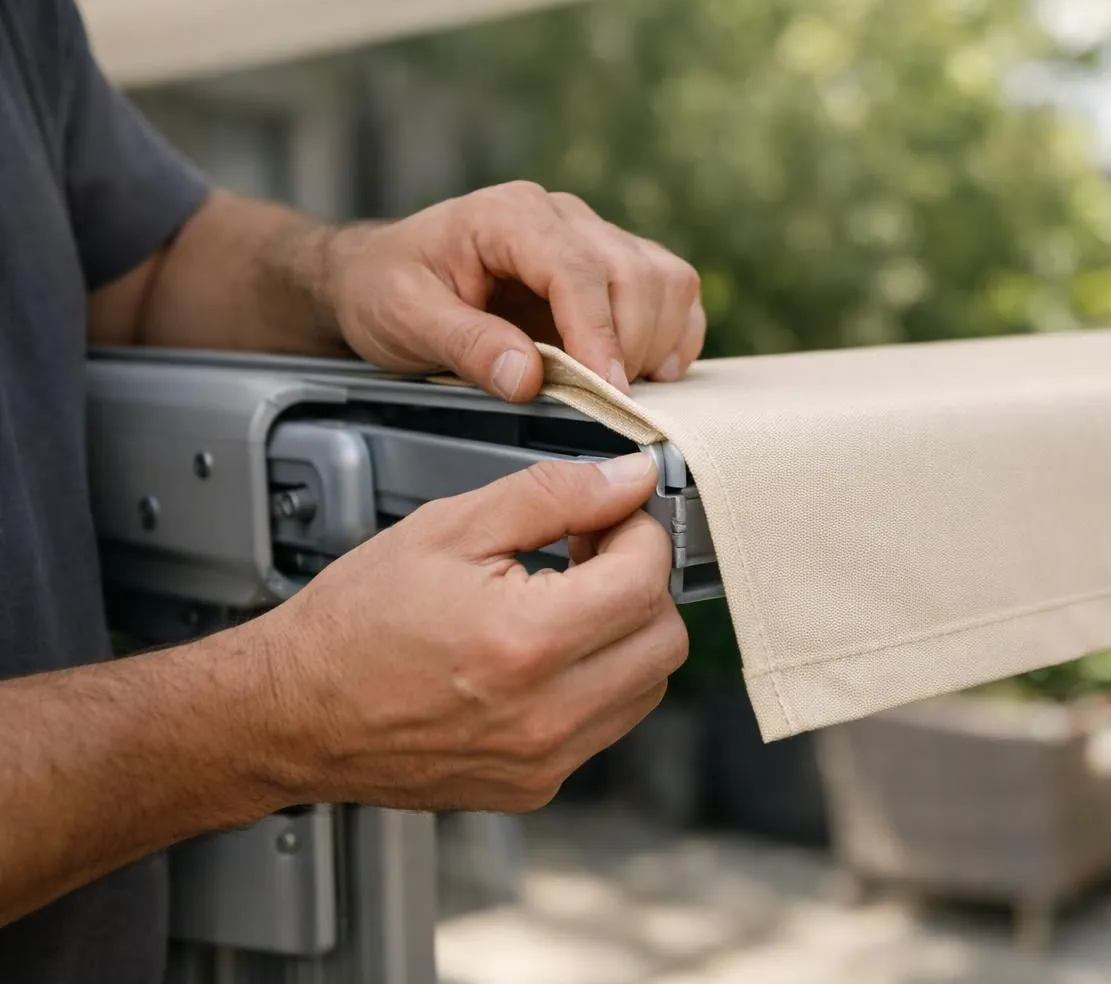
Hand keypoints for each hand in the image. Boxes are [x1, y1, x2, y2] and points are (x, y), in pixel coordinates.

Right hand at [249, 451, 686, 811]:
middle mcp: (546, 713)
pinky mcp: (536, 786)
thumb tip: (627, 478)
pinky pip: (607, 725)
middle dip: (640, 584)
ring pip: (647, 685)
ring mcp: (544, 760)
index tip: (609, 517)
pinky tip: (543, 654)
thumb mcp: (450, 528)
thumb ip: (553, 495)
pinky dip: (597, 682)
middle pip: (665, 638)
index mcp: (527, 642)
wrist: (291, 711)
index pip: (648, 578)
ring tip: (562, 603)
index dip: (638, 532)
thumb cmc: (354, 622)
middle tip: (589, 556)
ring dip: (624, 635)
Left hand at [324, 182, 706, 398]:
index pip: (576, 269)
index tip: (610, 388)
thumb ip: (466, 345)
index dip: (599, 334)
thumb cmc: (389, 288)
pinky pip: (673, 288)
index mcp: (508, 216)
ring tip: (621, 386)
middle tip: (608, 402)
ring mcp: (593, 235)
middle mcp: (561, 216)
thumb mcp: (405, 319)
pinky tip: (653, 370)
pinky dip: (676, 332)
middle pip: (635, 273)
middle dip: (632, 346)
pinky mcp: (613, 262)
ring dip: (657, 341)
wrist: (383, 272)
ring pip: (666, 278)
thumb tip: (528, 378)